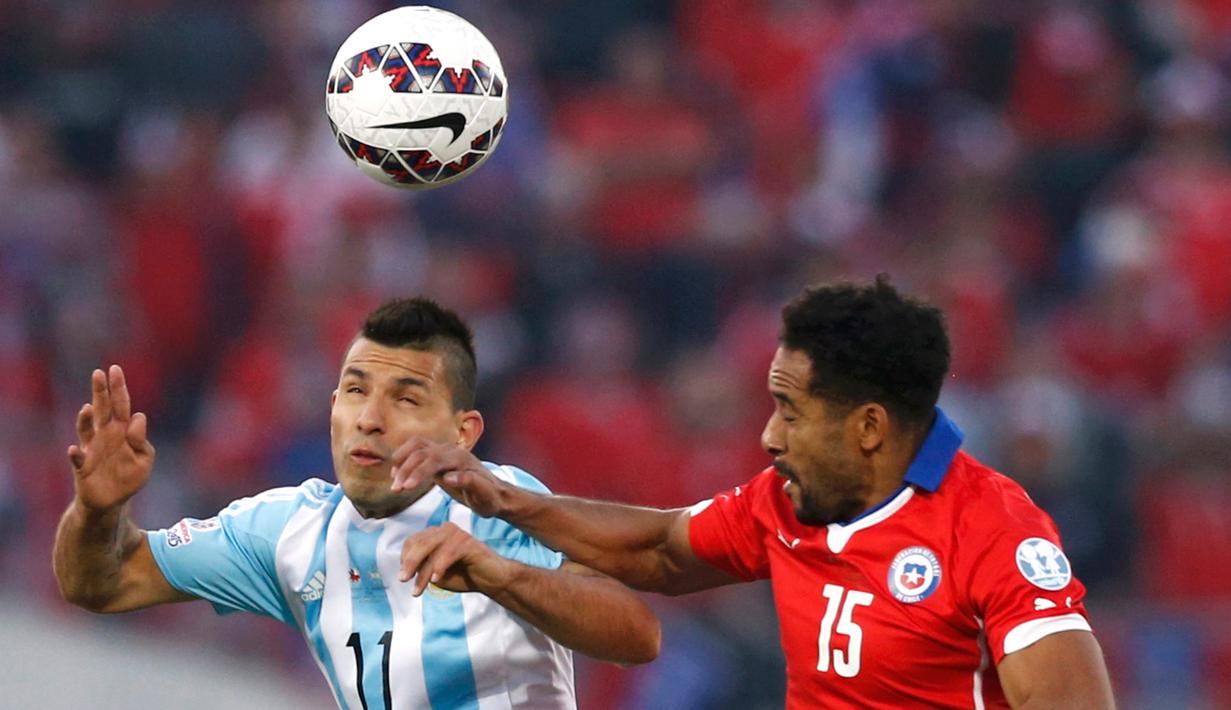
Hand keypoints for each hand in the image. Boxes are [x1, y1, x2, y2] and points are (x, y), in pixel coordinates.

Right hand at [67, 366, 154, 512]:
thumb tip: (137, 419)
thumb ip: (142, 441)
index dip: (121, 391)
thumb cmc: (128, 477)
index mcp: (123, 431)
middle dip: (102, 390)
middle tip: (101, 371)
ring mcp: (92, 449)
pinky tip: (74, 450)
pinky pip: (77, 459)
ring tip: (89, 407)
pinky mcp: (82, 467)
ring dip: (86, 418)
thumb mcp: (144, 460)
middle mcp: (105, 435)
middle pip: (103, 409)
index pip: (122, 405)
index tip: (123, 389)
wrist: (110, 501)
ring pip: (87, 428)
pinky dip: (75, 455)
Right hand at [391, 438, 504, 516]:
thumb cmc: (489, 498)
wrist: (495, 495)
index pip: (434, 459)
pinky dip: (405, 459)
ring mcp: (444, 453)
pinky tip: (398, 474)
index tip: (406, 487)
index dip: (418, 471)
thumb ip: (468, 482)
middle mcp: (451, 451)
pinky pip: (418, 452)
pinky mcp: (438, 459)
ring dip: (402, 460)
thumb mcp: (483, 494)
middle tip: (396, 490)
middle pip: (421, 452)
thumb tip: (448, 476)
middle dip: (406, 469)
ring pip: (417, 446)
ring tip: (395, 481)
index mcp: (461, 458)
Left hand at [398, 522, 512, 595]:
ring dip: (424, 572)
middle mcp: (445, 530)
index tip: (404, 577)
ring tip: (419, 590)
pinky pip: (448, 553)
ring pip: (432, 549)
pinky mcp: (468, 542)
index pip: (413, 541)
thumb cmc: (464, 576)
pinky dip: (440, 566)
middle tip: (404, 580)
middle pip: (419, 543)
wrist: (492, 580)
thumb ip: (422, 568)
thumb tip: (407, 567)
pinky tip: (437, 580)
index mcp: (436, 535)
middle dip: (410, 563)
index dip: (405, 558)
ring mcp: (457, 534)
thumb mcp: (436, 573)